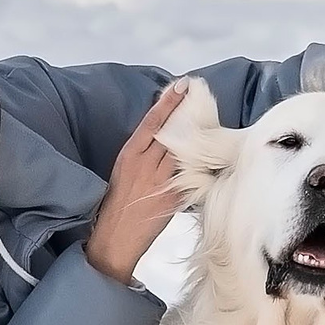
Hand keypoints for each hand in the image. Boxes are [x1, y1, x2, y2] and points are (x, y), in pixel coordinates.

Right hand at [86, 81, 189, 284]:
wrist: (115, 239)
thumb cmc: (116, 206)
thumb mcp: (123, 173)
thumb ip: (142, 156)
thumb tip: (164, 140)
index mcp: (129, 155)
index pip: (153, 122)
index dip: (168, 102)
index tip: (181, 86)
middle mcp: (146, 165)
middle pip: (172, 131)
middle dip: (186, 112)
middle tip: (199, 94)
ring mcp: (161, 181)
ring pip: (183, 151)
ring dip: (196, 135)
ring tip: (208, 119)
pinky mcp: (173, 197)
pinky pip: (189, 175)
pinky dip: (198, 163)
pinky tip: (208, 153)